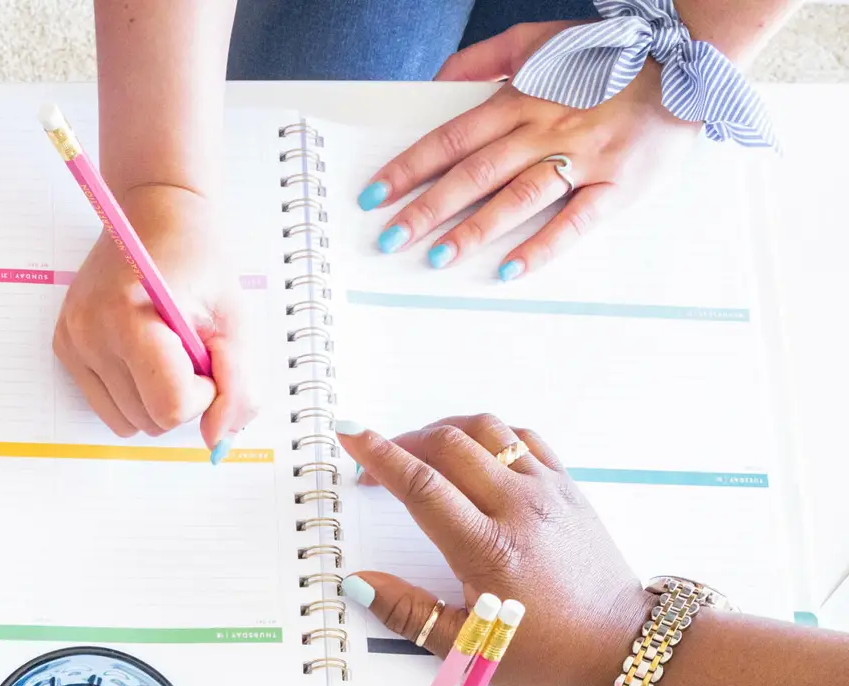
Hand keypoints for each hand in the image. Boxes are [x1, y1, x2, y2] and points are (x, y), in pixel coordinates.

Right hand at [52, 184, 257, 452]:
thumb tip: (216, 437)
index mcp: (131, 319)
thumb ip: (238, 384)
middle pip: (149, 421)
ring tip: (165, 354)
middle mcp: (91, 334)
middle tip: (189, 350)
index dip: (204, 394)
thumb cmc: (198, 260)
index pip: (170, 406)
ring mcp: (73, 342)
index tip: (208, 357)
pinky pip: (107, 406)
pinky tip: (141, 355)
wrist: (154, 213)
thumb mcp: (234, 318)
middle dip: (181, 397)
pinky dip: (132, 393)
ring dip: (155, 400)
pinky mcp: (65, 348)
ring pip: (127, 422)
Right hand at [338, 415, 650, 685]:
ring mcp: (548, 492)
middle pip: (449, 445)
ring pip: (487, 431)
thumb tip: (359, 585)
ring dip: (444, 431)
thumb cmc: (549, 652)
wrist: (620, 645)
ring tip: (421, 452)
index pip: (421, 485)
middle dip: (402, 442)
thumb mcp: (468, 646)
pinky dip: (489, 436)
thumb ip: (407, 612)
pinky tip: (473, 455)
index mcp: (488, 549)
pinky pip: (524, 439)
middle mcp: (519, 509)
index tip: (350, 434)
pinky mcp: (568, 489)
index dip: (378, 455)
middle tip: (378, 463)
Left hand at [358, 33, 699, 278]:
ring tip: (437, 257)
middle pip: (475, 173)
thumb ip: (483, 60)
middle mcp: (547, 129)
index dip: (409, 168)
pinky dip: (541, 246)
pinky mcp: (616, 185)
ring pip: (518, 197)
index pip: (451, 138)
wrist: (687, 62)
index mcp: (523, 99)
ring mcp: (582, 159)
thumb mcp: (540, 42)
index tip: (375, 195)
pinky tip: (508, 268)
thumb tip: (436, 80)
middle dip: (427, 207)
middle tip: (390, 237)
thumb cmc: (608, 58)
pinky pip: (574, 221)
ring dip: (474, 229)